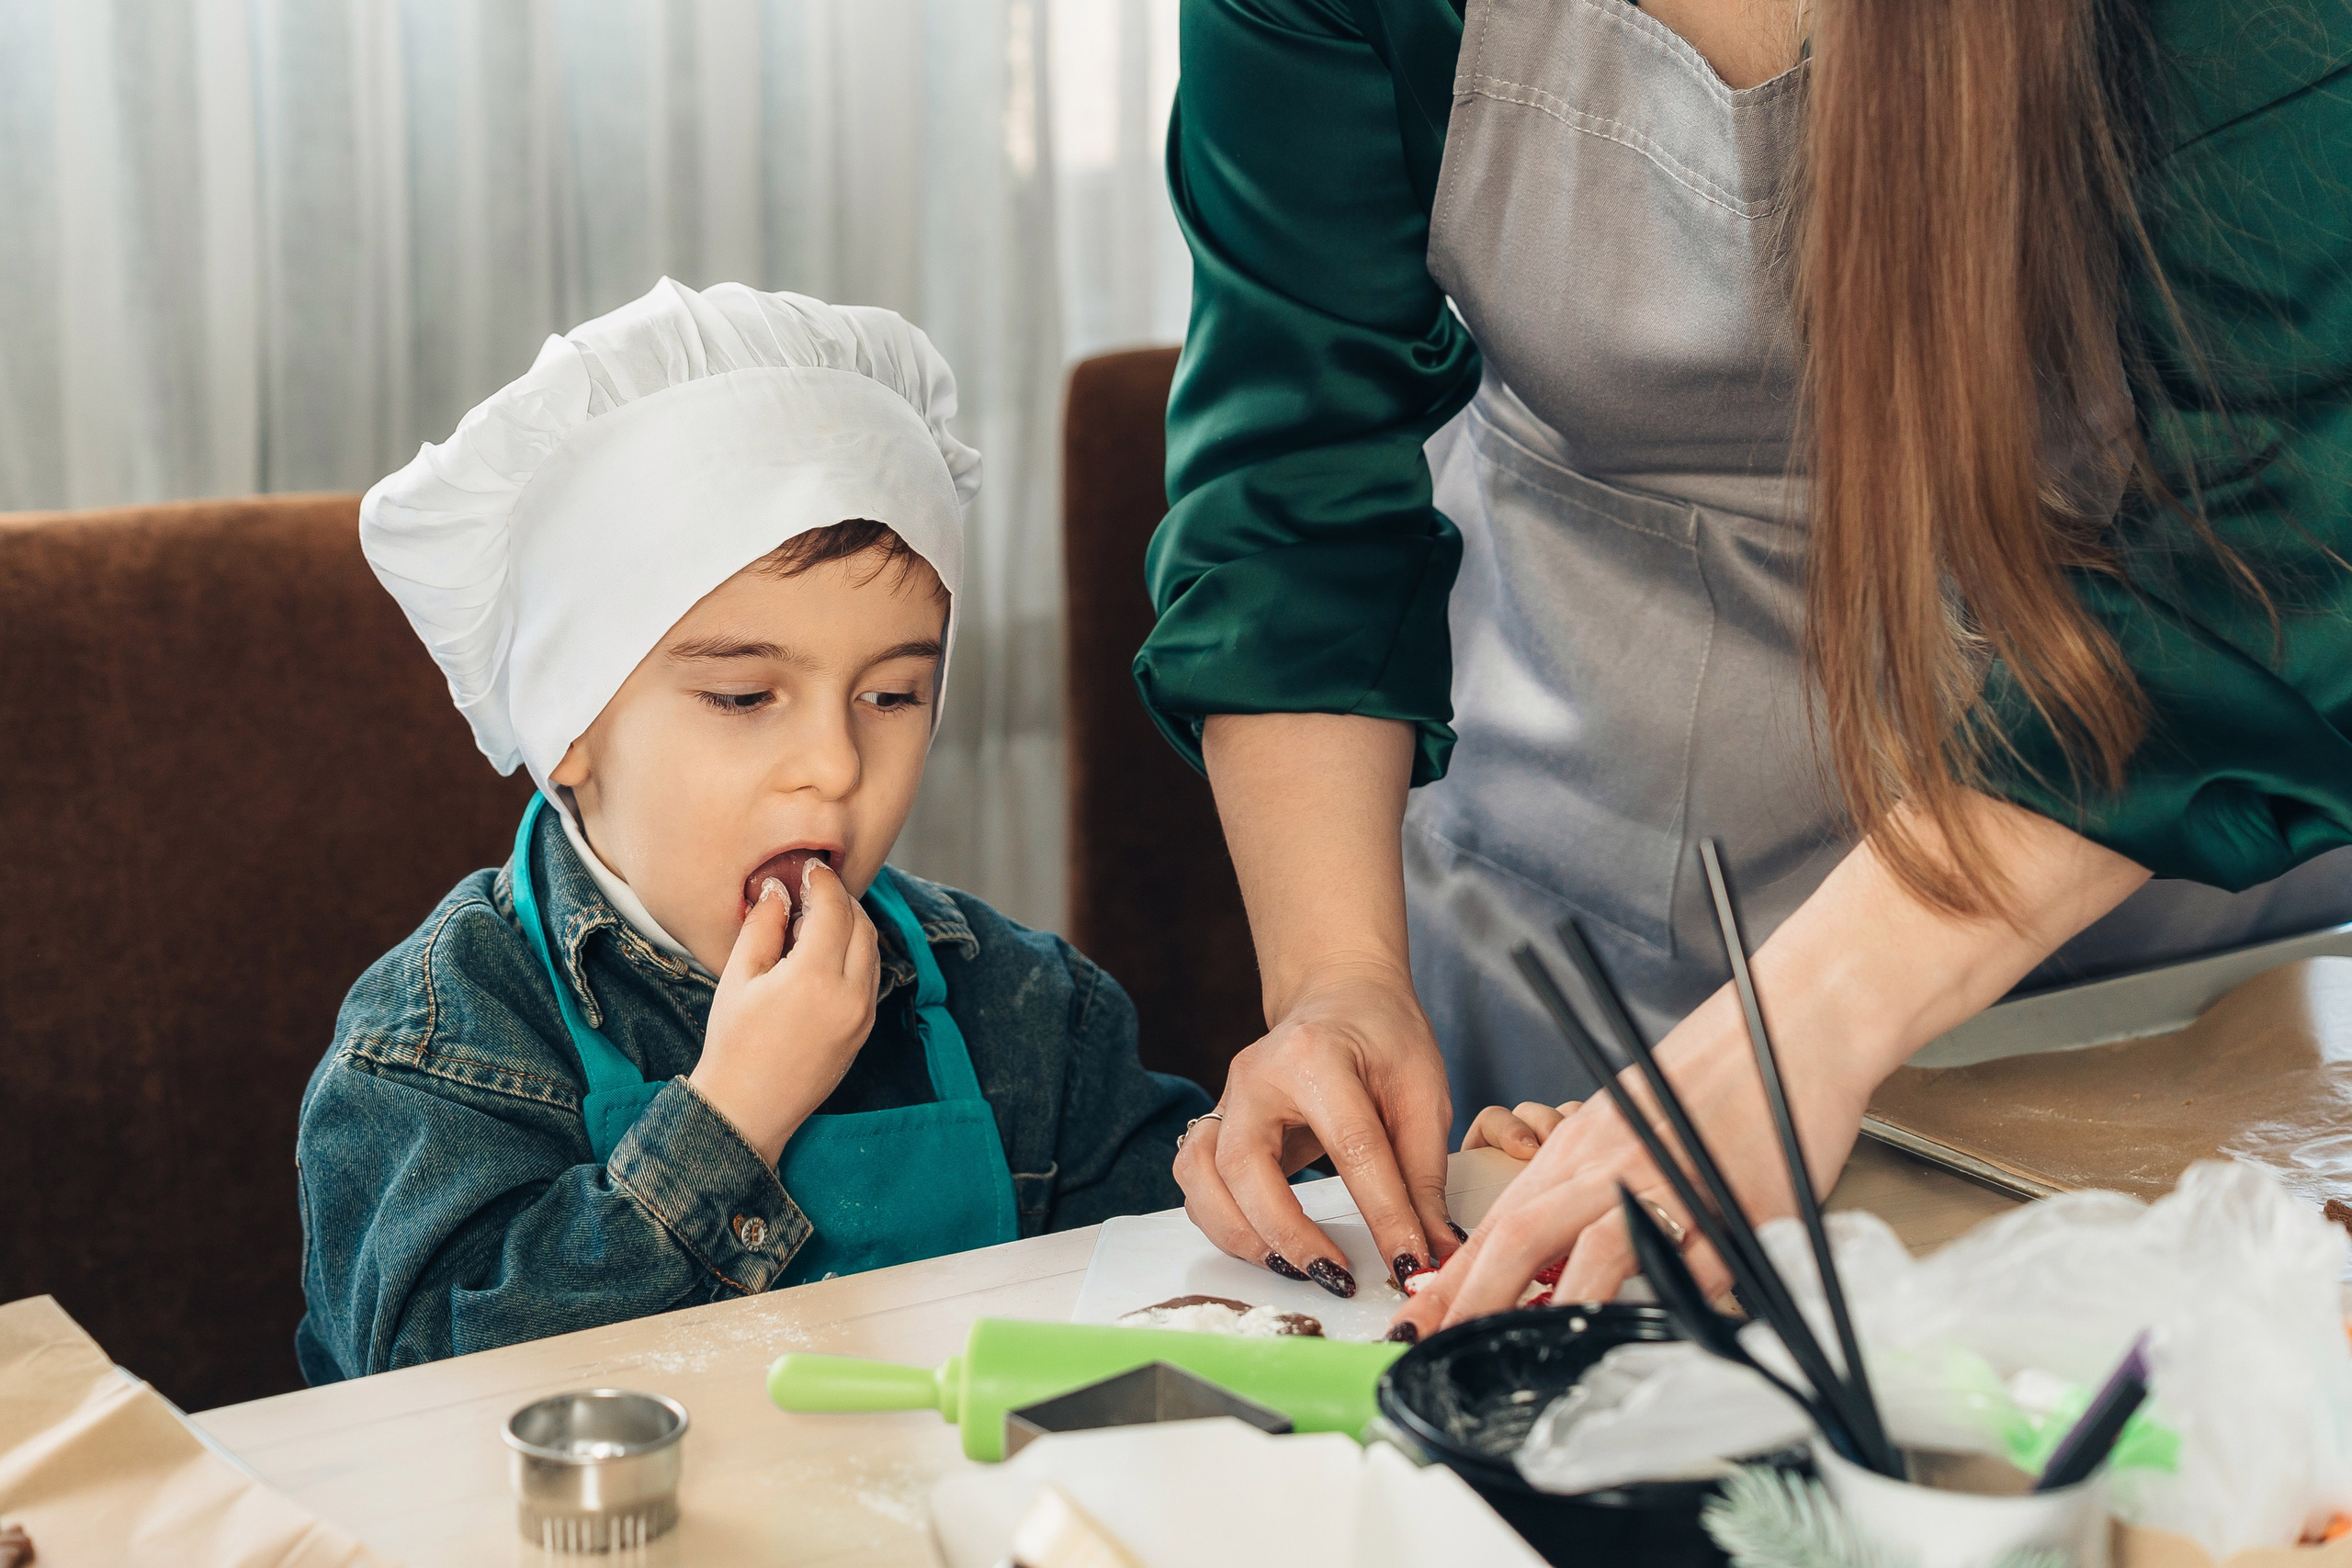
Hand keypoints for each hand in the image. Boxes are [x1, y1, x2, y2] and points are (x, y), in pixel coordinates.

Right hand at [690, 860, 879, 1164]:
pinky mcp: (865, 1029)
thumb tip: (778, 889)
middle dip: (840, 899)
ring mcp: (862, 1014)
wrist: (748, 1108)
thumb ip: (763, 925)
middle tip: (811, 888)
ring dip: (853, 924)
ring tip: (818, 916)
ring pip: (873, 948)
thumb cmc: (734, 1043)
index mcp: (814, 978)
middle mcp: (849, 994)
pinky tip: (827, 950)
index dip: (821, 881)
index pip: (833, 908)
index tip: (807, 867)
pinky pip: (871, 975)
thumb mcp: (738, 977)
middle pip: (861, 923)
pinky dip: (857, 952)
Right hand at [1174, 962, 1458, 1296]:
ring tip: (1297, 1268)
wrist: (1337, 996)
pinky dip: (1223, 1225)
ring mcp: (1225, 1098)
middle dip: (1288, 1234)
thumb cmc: (1383, 1038)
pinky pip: (1195, 1184)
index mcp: (1316, 1055)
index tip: (1412, 1265)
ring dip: (1241, 1235)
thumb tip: (1435, 1252)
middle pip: (1244, 1166)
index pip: (1351, 1147)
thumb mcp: (1422, 1091)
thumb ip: (1424, 1174)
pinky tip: (1268, 1245)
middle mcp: (1255, 1075)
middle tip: (1337, 1276)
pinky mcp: (1213, 1124)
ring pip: (1200, 1178)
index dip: (1384, 1215)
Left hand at [1388, 794, 2150, 1338]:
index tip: (1420, 1312)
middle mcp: (1614, 1161)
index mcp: (1581, 1142)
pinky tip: (1662, 1335)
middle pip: (1525, 1235)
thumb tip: (1546, 1257)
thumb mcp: (1625, 1121)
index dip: (1456, 1271)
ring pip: (1601, 1253)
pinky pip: (1703, 1270)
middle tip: (1434, 1344)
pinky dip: (1681, 1305)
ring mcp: (1675, 1183)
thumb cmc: (1715, 1075)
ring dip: (1557, 1312)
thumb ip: (1582, 1184)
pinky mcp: (1737, 1205)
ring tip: (1520, 1358)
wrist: (1793, 1025)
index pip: (1500, 1216)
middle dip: (1472, 1298)